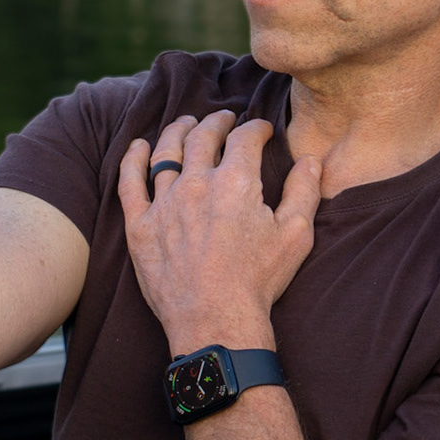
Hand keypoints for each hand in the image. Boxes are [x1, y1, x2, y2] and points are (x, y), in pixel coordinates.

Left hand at [117, 112, 322, 352]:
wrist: (216, 321)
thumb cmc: (259, 281)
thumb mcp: (296, 235)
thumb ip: (304, 191)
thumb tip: (310, 160)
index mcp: (235, 181)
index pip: (245, 138)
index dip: (256, 128)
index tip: (261, 130)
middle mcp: (196, 183)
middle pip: (202, 137)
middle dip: (216, 122)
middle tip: (223, 118)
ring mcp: (164, 203)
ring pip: (165, 152)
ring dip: (177, 131)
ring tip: (185, 123)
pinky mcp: (140, 225)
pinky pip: (129, 182)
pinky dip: (132, 159)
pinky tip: (137, 146)